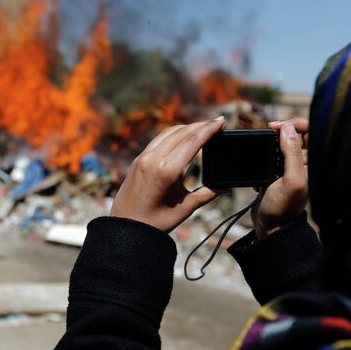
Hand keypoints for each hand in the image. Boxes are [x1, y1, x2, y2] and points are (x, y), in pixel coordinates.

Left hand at [111, 117, 225, 233]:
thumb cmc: (155, 222)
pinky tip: (182, 137)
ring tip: (202, 128)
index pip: (192, 141)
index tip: (221, 121)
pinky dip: (172, 135)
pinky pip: (157, 140)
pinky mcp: (137, 160)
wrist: (126, 228)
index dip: (209, 129)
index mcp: (167, 170)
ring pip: (168, 133)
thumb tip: (225, 187)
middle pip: (181, 132)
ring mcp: (142, 158)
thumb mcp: (185, 209)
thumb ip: (206, 194)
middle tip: (216, 123)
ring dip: (186, 128)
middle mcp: (153, 159)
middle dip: (200, 125)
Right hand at [251, 118, 308, 238]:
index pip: (310, 131)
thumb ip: (291, 153)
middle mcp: (303, 163)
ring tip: (260, 150)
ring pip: (280, 145)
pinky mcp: (276, 173)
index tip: (275, 127)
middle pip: (294, 135)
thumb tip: (287, 129)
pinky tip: (258, 166)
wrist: (271, 227)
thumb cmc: (284, 207)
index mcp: (313, 163)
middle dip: (280, 131)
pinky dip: (262, 157)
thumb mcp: (290, 180)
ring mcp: (289, 168)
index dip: (294, 124)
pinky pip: (269, 156)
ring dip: (269, 145)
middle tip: (267, 132)